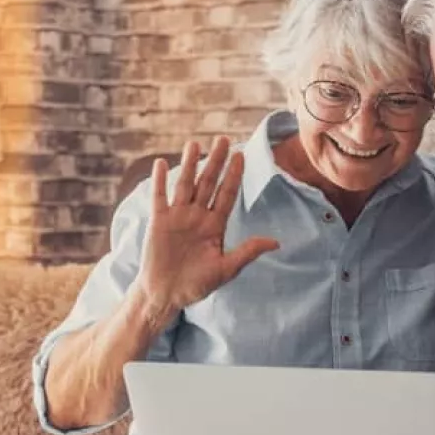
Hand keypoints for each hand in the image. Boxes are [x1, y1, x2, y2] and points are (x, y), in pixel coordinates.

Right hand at [132, 137, 279, 318]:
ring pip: (185, 185)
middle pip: (208, 183)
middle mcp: (197, 216)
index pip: (227, 194)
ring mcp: (177, 217)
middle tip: (223, 139)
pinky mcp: (158, 222)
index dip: (234, 175)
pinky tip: (162, 163)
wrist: (166, 295)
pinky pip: (159, 197)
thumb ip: (247, 252)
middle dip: (216, 162)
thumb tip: (276, 242)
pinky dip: (160, 180)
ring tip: (195, 143)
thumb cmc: (196, 285)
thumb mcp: (226, 269)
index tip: (241, 155)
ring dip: (189, 164)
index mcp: (215, 225)